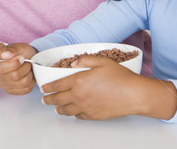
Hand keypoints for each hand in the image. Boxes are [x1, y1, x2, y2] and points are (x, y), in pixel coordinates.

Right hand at [0, 43, 37, 94]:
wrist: (27, 58)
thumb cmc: (20, 52)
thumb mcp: (17, 47)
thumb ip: (12, 50)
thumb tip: (6, 55)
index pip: (1, 69)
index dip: (14, 63)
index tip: (21, 57)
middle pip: (14, 76)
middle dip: (25, 67)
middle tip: (26, 62)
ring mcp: (4, 84)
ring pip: (22, 83)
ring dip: (29, 74)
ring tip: (28, 68)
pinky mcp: (12, 91)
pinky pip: (26, 89)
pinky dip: (31, 81)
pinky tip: (28, 75)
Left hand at [41, 56, 176, 119]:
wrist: (133, 94)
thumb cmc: (120, 77)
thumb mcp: (102, 61)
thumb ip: (85, 59)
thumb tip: (73, 63)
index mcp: (79, 81)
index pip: (57, 85)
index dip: (48, 87)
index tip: (43, 88)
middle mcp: (79, 95)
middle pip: (58, 99)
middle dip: (49, 99)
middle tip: (44, 99)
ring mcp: (86, 107)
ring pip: (67, 110)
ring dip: (59, 109)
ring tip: (55, 108)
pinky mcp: (93, 116)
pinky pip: (79, 116)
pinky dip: (73, 114)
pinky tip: (73, 112)